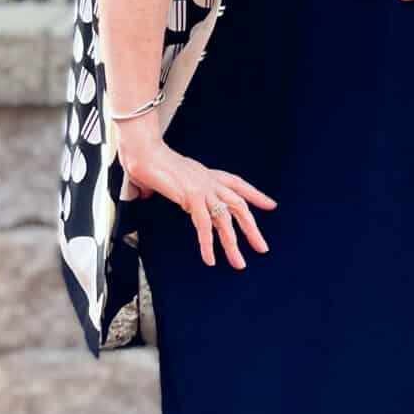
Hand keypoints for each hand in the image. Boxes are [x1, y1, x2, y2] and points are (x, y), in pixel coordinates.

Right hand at [121, 138, 275, 268]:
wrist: (142, 150)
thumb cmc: (149, 160)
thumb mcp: (166, 177)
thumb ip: (165, 188)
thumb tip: (148, 194)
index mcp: (206, 174)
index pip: (238, 184)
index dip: (255, 195)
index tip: (270, 206)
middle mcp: (209, 181)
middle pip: (239, 206)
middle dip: (252, 228)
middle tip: (262, 247)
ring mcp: (202, 188)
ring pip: (225, 219)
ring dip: (233, 244)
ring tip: (238, 263)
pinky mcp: (191, 196)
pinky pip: (204, 224)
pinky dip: (208, 244)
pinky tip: (210, 258)